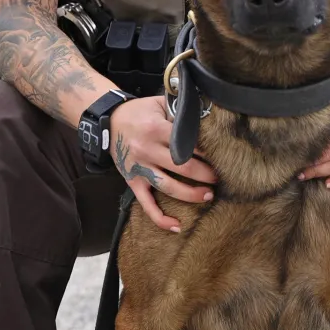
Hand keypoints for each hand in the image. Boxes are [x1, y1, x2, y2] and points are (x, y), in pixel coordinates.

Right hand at [109, 96, 216, 231]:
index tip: (221, 156)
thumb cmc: (138, 112)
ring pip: (168, 187)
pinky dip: (160, 218)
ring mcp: (139, 169)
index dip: (206, 151)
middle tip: (219, 178)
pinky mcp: (132, 182)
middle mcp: (147, 150)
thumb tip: (205, 115)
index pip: (186, 143)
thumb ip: (179, 108)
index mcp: (155, 129)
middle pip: (182, 167)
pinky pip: (146, 205)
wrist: (108, 122)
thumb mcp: (158, 103)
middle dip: (205, 174)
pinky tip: (176, 226)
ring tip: (208, 195)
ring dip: (191, 195)